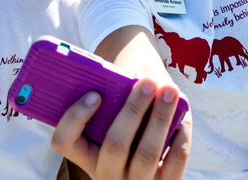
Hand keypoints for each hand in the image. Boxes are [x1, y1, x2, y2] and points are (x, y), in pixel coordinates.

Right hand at [51, 78, 190, 179]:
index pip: (64, 142)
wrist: (145, 160)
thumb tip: (141, 77)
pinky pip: (173, 167)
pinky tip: (183, 118)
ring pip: (146, 154)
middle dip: (133, 109)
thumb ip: (118, 94)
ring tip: (170, 91)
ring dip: (160, 118)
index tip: (95, 94)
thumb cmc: (126, 117)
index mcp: (85, 154)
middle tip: (147, 82)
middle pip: (115, 144)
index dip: (76, 117)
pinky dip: (179, 140)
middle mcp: (105, 173)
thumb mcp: (114, 110)